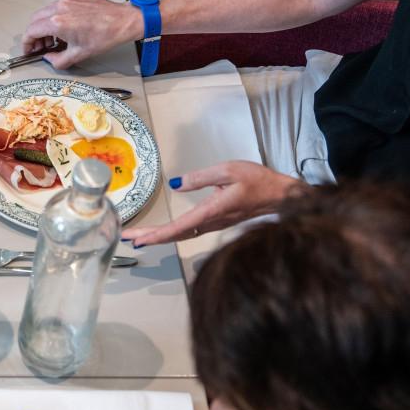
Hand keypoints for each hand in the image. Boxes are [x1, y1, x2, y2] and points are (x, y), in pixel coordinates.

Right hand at [21, 0, 141, 68]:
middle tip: (43, 45)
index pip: (31, 31)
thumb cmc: (105, 35)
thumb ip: (58, 60)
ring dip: (46, 24)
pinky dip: (59, 15)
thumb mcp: (79, 54)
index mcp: (58, 22)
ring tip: (56, 37)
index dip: (27, 42)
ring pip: (46, 10)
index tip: (29, 49)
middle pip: (35, 19)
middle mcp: (60, 7)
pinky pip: (60, 4)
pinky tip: (68, 25)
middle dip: (35, 33)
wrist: (122, 21)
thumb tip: (49, 58)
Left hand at [120, 161, 304, 245]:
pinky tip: (163, 233)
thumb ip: (200, 177)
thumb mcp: (228, 170)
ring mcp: (214, 224)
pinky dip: (172, 233)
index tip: (140, 239)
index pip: (179, 227)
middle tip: (129, 238)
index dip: (157, 234)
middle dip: (151, 237)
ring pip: (182, 234)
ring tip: (140, 237)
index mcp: (212, 211)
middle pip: (176, 234)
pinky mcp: (216, 222)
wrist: (280, 195)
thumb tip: (176, 184)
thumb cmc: (258, 181)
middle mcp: (211, 222)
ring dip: (160, 236)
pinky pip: (190, 231)